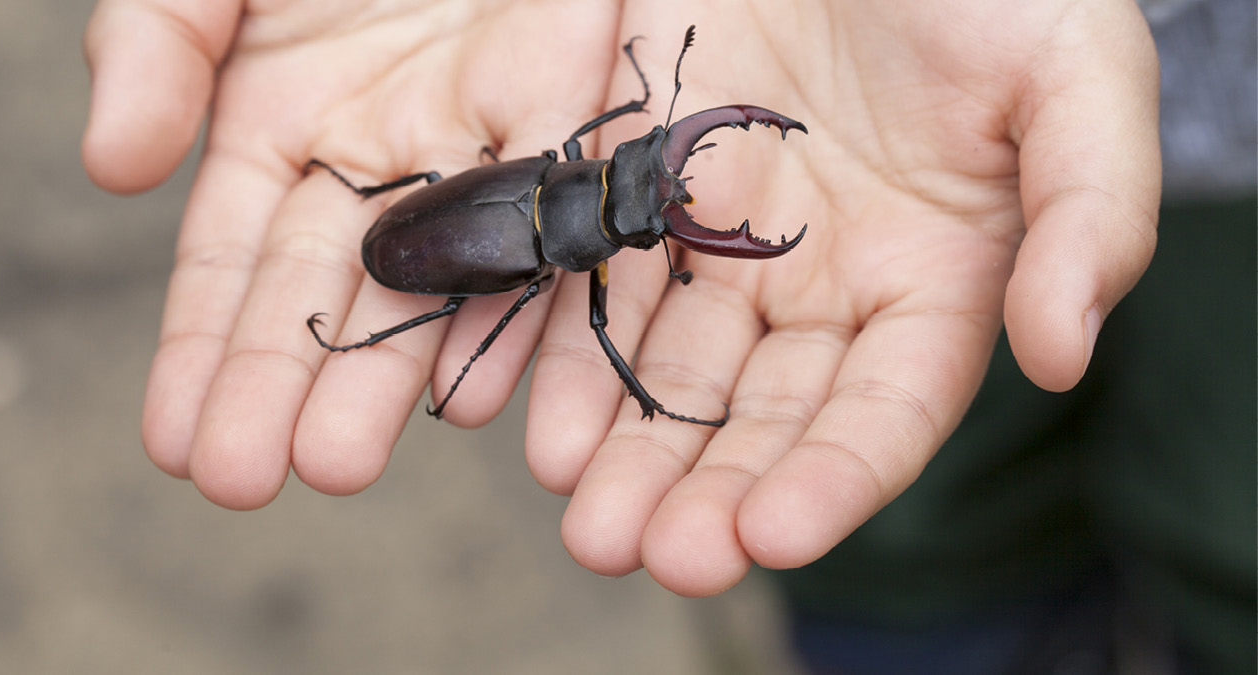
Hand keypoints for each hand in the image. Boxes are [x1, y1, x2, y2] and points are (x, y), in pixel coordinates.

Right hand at [83, 0, 626, 505]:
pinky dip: (526, 300)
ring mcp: (481, 153)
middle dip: (290, 388)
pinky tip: (486, 387)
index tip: (178, 442)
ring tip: (343, 461)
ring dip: (396, 375)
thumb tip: (115, 167)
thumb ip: (155, 46)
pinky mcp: (574, 119)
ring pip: (443, 283)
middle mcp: (384, 167)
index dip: (204, 352)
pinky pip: (553, 220)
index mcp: (286, 134)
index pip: (237, 268)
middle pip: (335, 297)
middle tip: (255, 478)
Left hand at [525, 0, 1159, 594]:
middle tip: (657, 556)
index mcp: (930, 282)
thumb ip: (1092, 212)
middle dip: (709, 491)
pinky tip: (539, 419)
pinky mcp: (641, 183)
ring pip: (670, 366)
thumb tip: (1063, 353)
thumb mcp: (1074, 77)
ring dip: (628, 448)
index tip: (772, 534)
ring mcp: (722, 237)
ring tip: (587, 522)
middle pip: (762, 415)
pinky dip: (568, 347)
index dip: (833, 479)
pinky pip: (598, 276)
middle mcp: (819, 284)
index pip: (884, 411)